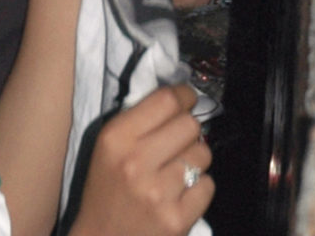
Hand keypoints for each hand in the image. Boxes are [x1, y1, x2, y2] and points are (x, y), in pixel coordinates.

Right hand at [70, 84, 211, 235]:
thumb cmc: (106, 189)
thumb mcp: (108, 146)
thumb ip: (139, 120)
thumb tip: (180, 99)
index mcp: (116, 137)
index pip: (166, 100)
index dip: (184, 95)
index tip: (188, 99)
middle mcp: (137, 162)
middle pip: (189, 125)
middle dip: (190, 129)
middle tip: (181, 139)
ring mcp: (159, 193)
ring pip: (203, 154)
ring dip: (195, 158)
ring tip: (179, 169)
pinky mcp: (177, 219)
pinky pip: (208, 186)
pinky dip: (200, 187)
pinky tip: (182, 193)